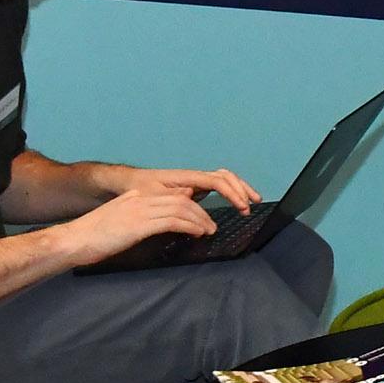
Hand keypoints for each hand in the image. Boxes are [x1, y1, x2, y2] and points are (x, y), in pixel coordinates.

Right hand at [53, 182, 221, 265]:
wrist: (72, 240)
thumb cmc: (92, 237)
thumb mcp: (119, 219)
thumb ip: (139, 216)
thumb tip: (160, 220)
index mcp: (136, 196)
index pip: (172, 196)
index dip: (191, 205)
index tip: (201, 217)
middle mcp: (141, 199)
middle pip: (181, 201)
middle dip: (201, 212)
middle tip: (211, 225)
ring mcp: (140, 210)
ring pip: (181, 209)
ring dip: (200, 220)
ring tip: (209, 231)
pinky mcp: (139, 224)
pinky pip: (173, 221)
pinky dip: (190, 226)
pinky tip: (198, 233)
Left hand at [120, 166, 260, 212]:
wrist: (131, 182)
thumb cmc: (141, 189)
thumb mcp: (153, 196)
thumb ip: (173, 198)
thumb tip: (194, 199)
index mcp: (188, 177)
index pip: (218, 182)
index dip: (233, 193)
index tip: (242, 206)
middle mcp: (196, 176)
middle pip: (227, 177)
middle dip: (242, 189)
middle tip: (252, 205)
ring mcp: (197, 181)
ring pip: (226, 179)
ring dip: (240, 189)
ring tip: (250, 203)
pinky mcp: (195, 187)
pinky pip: (220, 186)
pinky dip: (231, 191)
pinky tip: (236, 202)